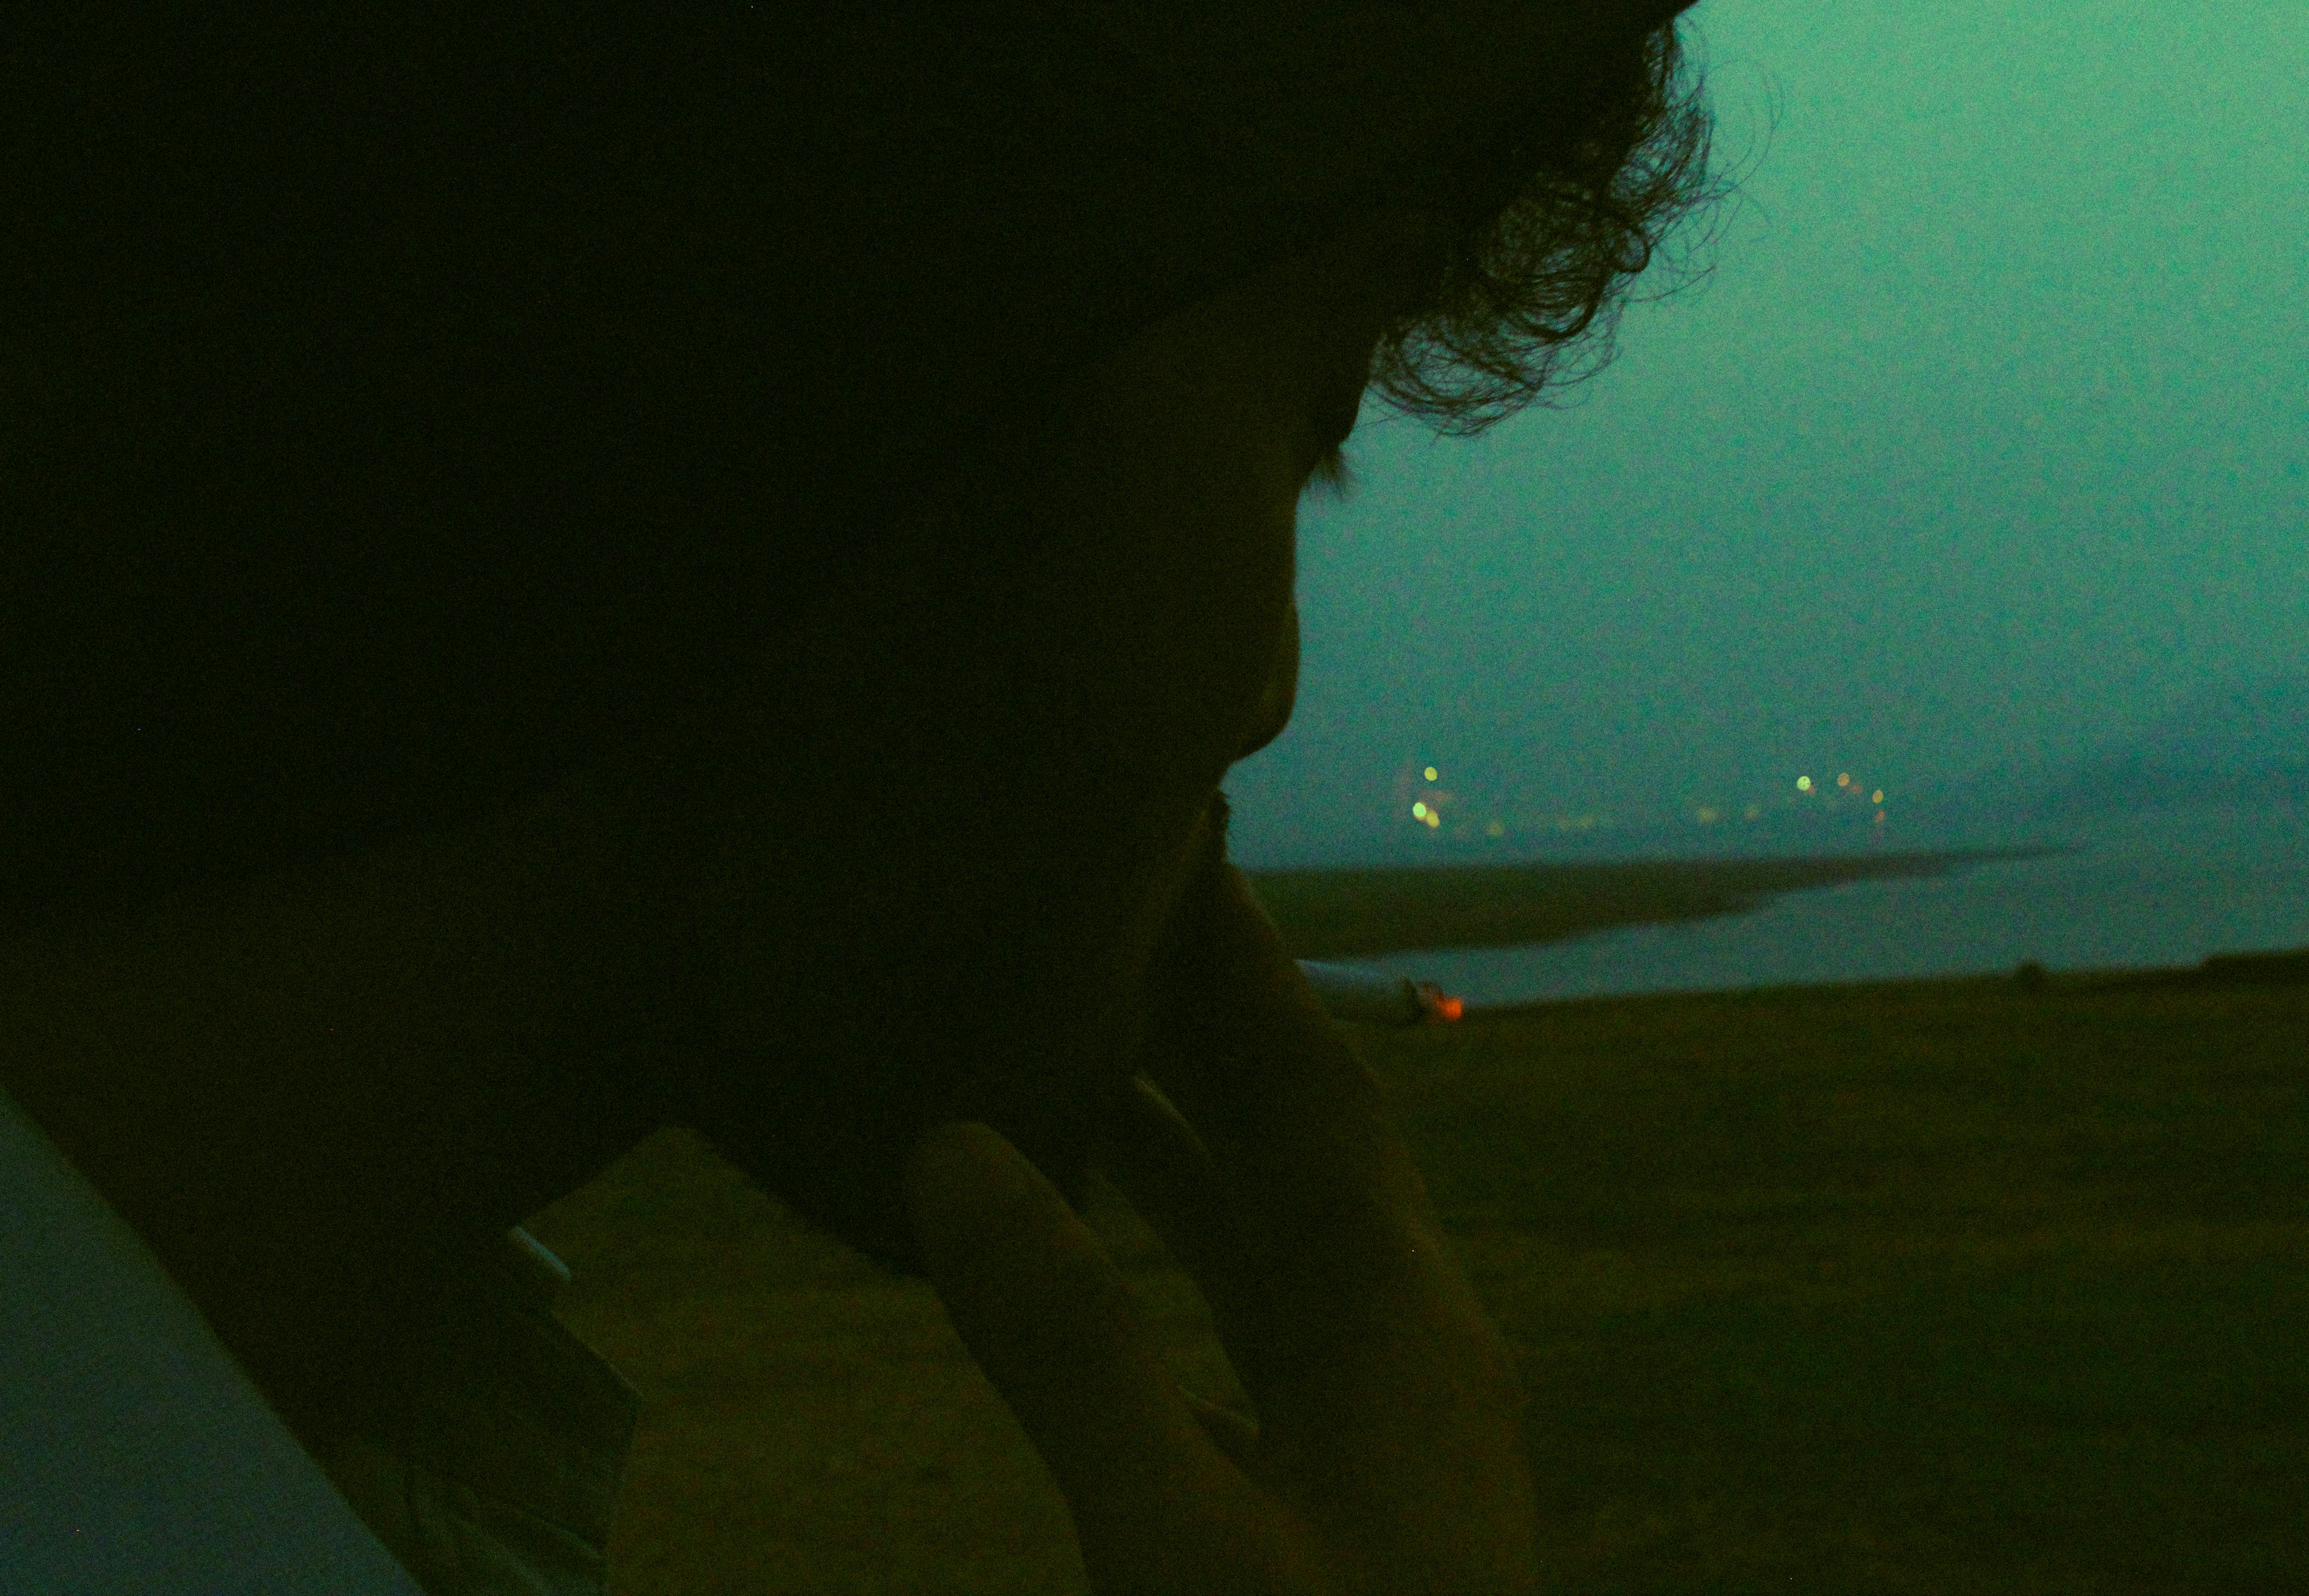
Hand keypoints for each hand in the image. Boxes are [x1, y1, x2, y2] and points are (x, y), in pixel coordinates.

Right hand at [903, 860, 1542, 1593]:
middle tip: (1105, 911)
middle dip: (1211, 1023)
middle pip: (1305, 1141)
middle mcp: (1411, 1352)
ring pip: (1282, 1238)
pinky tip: (1107, 1260)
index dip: (1245, 966)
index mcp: (1403, 1331)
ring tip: (1083, 1050)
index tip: (1179, 839)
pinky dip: (1181, 1259)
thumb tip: (954, 1150)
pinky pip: (1259, 1329)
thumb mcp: (1185, 1538)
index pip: (1316, 1093)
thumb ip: (1078, 1353)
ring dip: (1192, 1137)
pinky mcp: (1349, 1499)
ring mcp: (1389, 1431)